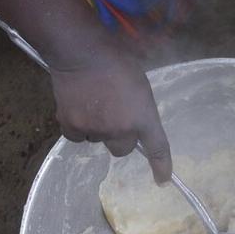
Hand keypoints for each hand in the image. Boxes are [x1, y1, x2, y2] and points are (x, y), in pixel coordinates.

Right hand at [48, 42, 171, 182]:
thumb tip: (134, 123)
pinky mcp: (71, 126)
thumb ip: (140, 109)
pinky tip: (78, 107)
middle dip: (120, 137)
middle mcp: (121, 129)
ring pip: (98, 140)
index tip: (163, 180)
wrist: (82, 53)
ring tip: (94, 103)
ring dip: (98, 129)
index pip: (157, 148)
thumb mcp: (141, 86)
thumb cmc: (117, 63)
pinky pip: (77, 137)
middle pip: (122, 149)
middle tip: (113, 115)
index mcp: (143, 117)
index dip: (161, 166)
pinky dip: (77, 126)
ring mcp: (95, 130)